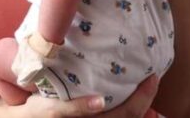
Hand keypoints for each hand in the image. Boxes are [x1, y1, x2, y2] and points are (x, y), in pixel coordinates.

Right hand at [13, 75, 157, 117]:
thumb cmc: (37, 114)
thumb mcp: (53, 109)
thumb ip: (77, 107)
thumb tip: (100, 101)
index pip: (129, 113)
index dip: (144, 97)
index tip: (152, 76)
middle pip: (132, 116)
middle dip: (147, 100)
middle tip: (153, 78)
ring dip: (141, 107)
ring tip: (147, 91)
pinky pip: (116, 115)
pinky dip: (129, 110)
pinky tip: (133, 102)